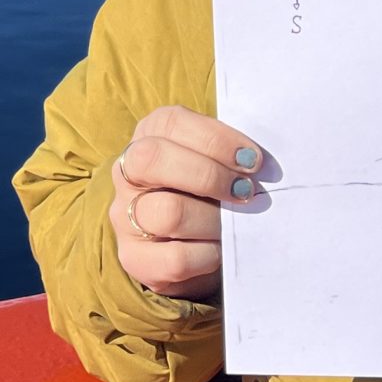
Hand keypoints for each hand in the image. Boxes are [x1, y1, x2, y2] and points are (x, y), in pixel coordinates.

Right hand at [107, 106, 266, 301]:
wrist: (196, 256)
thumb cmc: (212, 197)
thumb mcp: (217, 165)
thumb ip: (230, 156)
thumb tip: (258, 164)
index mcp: (149, 137)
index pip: (170, 123)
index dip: (215, 139)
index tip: (252, 160)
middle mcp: (127, 174)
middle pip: (153, 158)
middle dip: (209, 174)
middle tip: (245, 191)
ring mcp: (124, 217)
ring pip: (168, 211)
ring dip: (214, 220)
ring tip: (235, 226)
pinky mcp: (134, 259)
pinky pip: (176, 258)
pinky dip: (209, 255)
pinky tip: (220, 251)